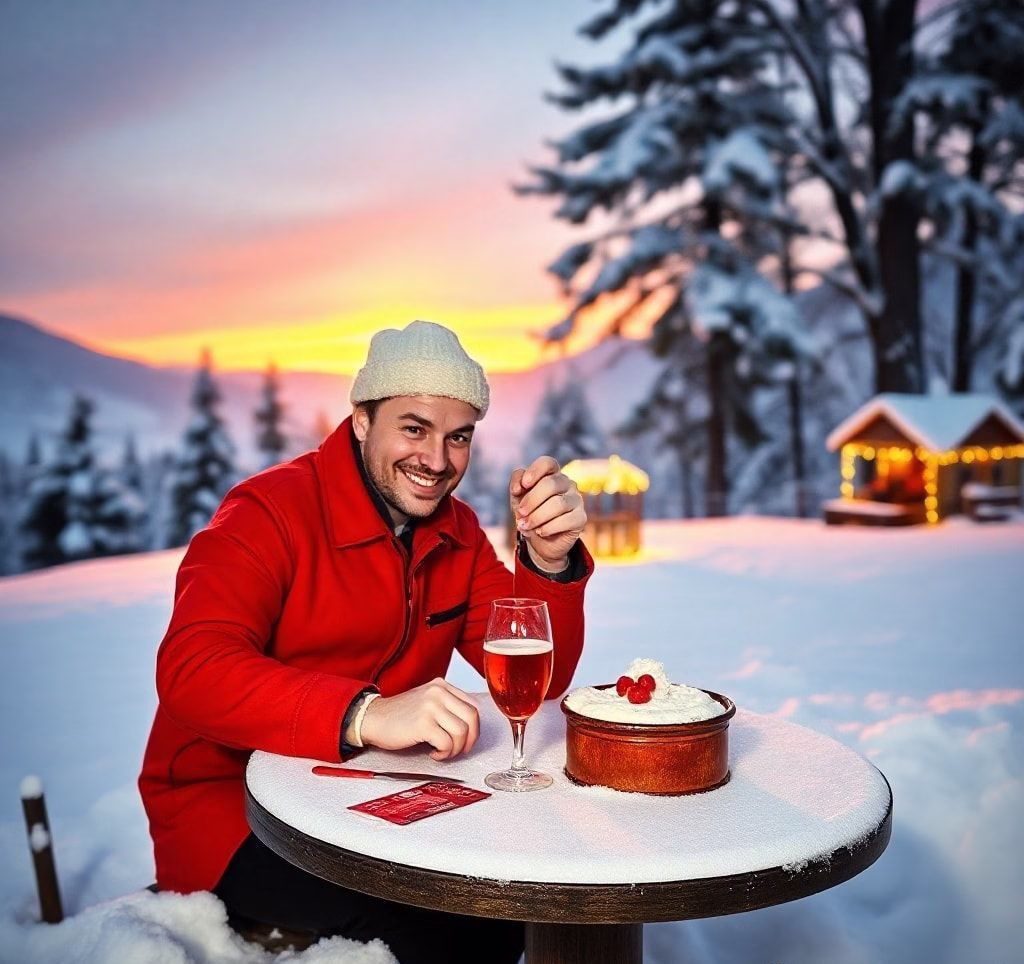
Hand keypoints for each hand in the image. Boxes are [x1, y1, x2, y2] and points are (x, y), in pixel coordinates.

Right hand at [359, 679, 479, 760]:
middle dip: (470, 739)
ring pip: (462, 732)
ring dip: (455, 749)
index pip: (473, 706)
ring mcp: (431, 706)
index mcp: (441, 685)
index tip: (468, 740)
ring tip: (442, 751)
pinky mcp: (423, 723)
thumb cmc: (399, 715)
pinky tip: (433, 753)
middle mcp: (438, 692)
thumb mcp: (426, 701)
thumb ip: (447, 706)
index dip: (474, 728)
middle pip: (472, 718)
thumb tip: (470, 727)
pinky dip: (443, 753)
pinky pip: (446, 743)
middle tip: (460, 750)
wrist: (372, 718)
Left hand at [509, 456, 586, 571]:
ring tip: (525, 526)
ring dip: (537, 517)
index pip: (547, 463)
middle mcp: (567, 483)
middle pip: (550, 484)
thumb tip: (519, 486)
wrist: (540, 541)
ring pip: (558, 504)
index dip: (534, 471)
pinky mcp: (581, 518)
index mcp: (552, 474)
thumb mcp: (518, 498)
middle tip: (520, 514)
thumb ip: (516, 484)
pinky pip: (566, 520)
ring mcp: (577, 500)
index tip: (523, 486)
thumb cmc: (530, 513)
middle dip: (531, 501)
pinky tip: (540, 532)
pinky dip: (549, 527)